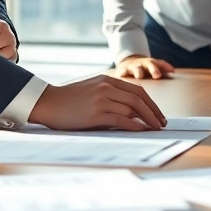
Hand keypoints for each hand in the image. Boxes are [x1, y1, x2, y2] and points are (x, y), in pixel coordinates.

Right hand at [28, 75, 166, 130]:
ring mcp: (101, 99)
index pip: (137, 90)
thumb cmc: (70, 100)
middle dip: (153, 112)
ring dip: (147, 120)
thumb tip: (133, 112)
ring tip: (154, 129)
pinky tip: (141, 130)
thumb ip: (111, 95)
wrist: (48, 103)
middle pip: (138, 99)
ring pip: (132, 109)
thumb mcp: (93, 90)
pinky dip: (134, 125)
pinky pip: (121, 119)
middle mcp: (106, 87)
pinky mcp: (95, 113)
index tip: (158, 114)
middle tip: (162, 123)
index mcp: (107, 80)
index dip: (151, 103)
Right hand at [117, 55, 175, 79]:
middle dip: (153, 69)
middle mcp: (142, 64)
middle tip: (157, 75)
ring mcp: (132, 67)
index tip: (172, 71)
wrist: (127, 63)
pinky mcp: (122, 71)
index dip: (166, 66)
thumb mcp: (153, 69)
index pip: (160, 63)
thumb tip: (173, 71)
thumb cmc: (144, 69)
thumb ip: (162, 70)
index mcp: (151, 64)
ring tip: (139, 76)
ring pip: (135, 68)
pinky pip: (122, 72)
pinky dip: (122, 73)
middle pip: (149, 64)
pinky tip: (122, 75)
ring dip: (138, 71)